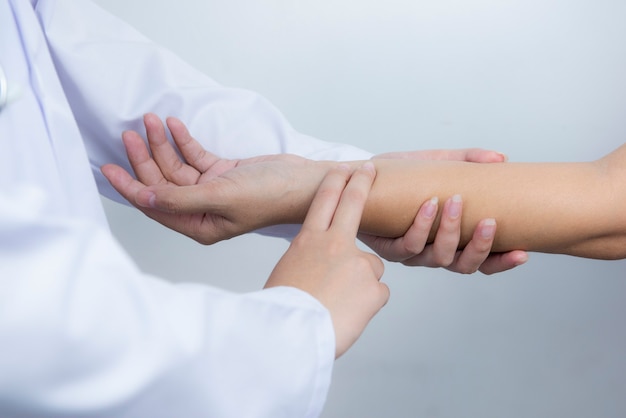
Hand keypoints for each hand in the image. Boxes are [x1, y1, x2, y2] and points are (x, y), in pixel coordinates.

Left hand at [102, 114, 328, 243]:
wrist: (304, 180)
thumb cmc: (270, 195)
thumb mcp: (220, 197)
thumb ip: (179, 198)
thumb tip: (142, 198)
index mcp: (199, 225)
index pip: (155, 206)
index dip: (130, 186)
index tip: (108, 168)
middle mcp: (202, 210)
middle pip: (163, 183)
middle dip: (146, 158)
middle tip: (131, 133)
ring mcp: (212, 190)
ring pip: (177, 166)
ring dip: (163, 144)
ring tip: (151, 120)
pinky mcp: (222, 173)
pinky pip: (194, 156)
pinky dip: (184, 141)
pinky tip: (174, 126)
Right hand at [265, 163, 388, 357]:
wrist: (291, 334)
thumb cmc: (284, 309)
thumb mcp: (289, 272)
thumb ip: (310, 259)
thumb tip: (327, 264)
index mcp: (308, 240)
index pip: (324, 201)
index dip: (335, 181)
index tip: (342, 169)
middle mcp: (335, 245)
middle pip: (353, 204)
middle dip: (362, 182)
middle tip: (369, 169)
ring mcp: (358, 264)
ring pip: (371, 267)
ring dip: (361, 282)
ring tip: (339, 302)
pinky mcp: (375, 287)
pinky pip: (377, 294)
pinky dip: (367, 304)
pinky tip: (349, 313)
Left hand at [358, 150, 528, 274]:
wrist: (361, 177)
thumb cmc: (401, 176)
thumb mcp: (437, 162)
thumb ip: (467, 161)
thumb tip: (501, 158)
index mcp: (452, 239)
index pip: (483, 261)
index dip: (502, 262)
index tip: (523, 253)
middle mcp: (434, 252)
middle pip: (464, 266)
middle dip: (480, 247)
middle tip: (489, 221)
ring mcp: (412, 253)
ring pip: (438, 258)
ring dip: (451, 232)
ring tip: (455, 203)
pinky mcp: (388, 248)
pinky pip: (408, 246)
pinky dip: (421, 227)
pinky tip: (429, 205)